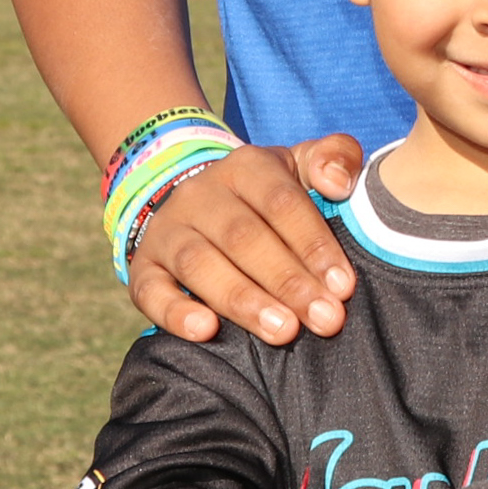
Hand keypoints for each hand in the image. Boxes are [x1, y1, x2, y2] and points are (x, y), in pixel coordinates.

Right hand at [129, 135, 364, 345]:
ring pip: (200, 265)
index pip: (282, 203)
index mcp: (245, 166)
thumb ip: (334, 157)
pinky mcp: (144, 267)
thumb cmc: (270, 195)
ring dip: (243, 300)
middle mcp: (200, 194)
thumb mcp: (302, 165)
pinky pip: (151, 291)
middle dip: (288, 282)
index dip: (314, 245)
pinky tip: (206, 331)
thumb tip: (339, 182)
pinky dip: (175, 313)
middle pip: (244, 237)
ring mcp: (167, 230)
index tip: (343, 286)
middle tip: (325, 319)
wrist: (201, 204)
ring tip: (283, 331)